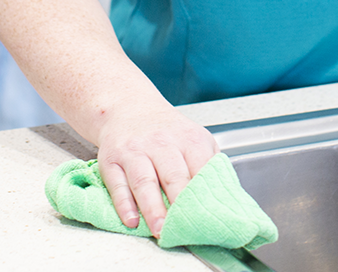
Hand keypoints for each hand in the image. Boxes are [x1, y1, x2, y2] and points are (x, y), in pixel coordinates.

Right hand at [94, 101, 218, 236]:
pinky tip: (132, 221)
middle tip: (184, 230)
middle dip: (180, 205)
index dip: (204, 195)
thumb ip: (210, 165)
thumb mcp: (195, 138)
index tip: (209, 218)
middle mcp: (161, 143)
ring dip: (153, 209)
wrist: (129, 107)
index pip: (201, 169)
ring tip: (160, 231)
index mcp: (189, 139)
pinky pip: (118, 185)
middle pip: (173, 176)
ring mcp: (134, 151)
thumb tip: (226, 201)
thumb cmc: (168, 132)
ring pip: (144, 182)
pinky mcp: (111, 161)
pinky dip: (124, 205)